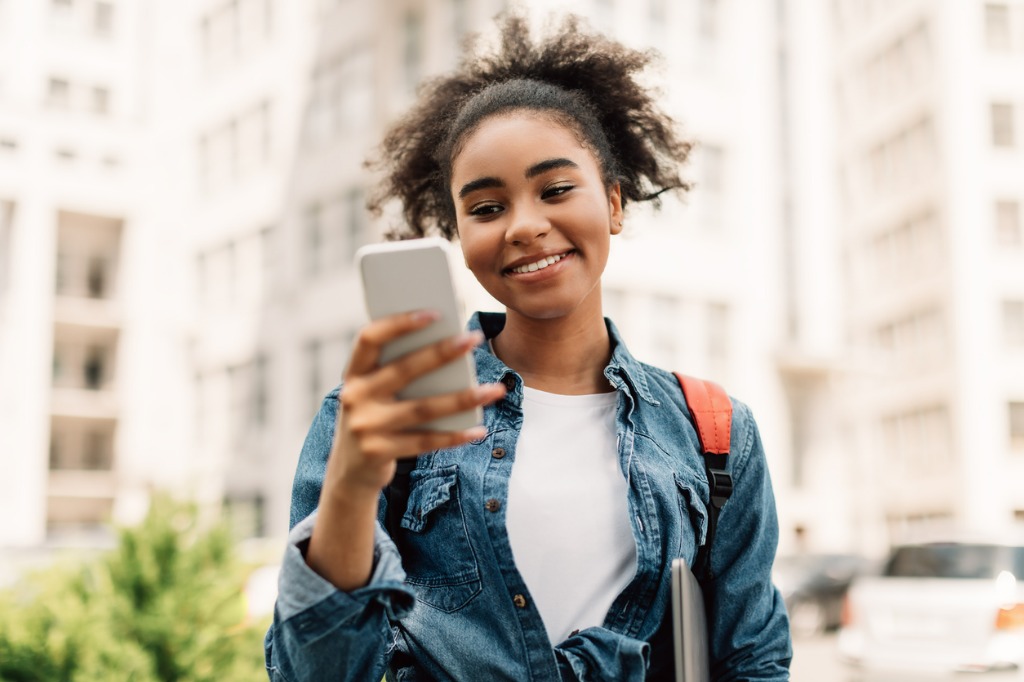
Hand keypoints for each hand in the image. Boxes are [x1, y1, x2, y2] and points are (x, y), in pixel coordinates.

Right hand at [327, 310, 505, 495]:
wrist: (350, 472)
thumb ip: (399, 372)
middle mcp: (354, 397)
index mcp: (353, 373)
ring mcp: (364, 426)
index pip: (369, 338)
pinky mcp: (378, 453)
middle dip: (442, 352)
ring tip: (495, 390)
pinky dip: (454, 436)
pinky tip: (478, 430)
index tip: (434, 313)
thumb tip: (451, 349)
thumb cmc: (376, 418)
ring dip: (463, 398)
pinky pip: (425, 441)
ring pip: (422, 408)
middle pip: (404, 370)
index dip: (398, 323)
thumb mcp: (376, 393)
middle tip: (474, 338)